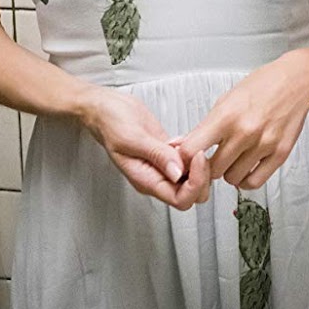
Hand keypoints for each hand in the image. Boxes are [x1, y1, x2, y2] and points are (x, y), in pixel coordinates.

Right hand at [78, 88, 208, 209]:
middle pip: (192, 193)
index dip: (195, 182)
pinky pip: (189, 160)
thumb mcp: (133, 138)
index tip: (197, 157)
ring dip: (197, 161)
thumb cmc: (111, 123)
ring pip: (193, 177)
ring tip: (185, 142)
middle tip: (197, 150)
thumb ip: (157, 155)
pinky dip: (192, 150)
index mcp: (146, 181)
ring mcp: (163, 166)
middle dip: (202, 175)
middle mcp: (156, 178)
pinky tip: (181, 138)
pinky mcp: (167, 153)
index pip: (181, 199)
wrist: (106, 109)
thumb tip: (178, 173)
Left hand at [172, 52, 308, 191]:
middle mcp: (245, 131)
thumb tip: (180, 146)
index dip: (185, 159)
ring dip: (230, 171)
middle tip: (215, 156)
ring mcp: (264, 144)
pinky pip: (254, 182)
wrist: (297, 80)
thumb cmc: (262, 86)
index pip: (191, 151)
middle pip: (212, 170)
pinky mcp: (280, 154)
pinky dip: (246, 179)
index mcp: (226, 115)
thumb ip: (205, 126)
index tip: (187, 159)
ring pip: (232, 178)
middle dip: (210, 166)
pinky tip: (246, 167)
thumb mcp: (226, 99)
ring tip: (234, 158)